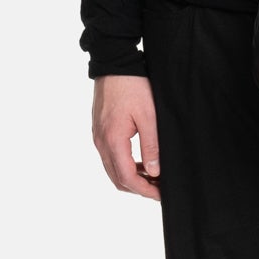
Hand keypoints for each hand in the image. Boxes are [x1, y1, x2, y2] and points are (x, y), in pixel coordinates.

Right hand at [91, 73, 159, 199]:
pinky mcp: (100, 131)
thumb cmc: (133, 85)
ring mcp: (98, 137)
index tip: (161, 195)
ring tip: (153, 177)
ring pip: (113, 170)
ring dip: (132, 178)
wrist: (113, 64)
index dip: (145, 190)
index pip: (127, 178)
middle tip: (159, 189)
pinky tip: (141, 162)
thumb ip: (151, 146)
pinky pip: (110, 157)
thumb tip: (154, 172)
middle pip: (117, 179)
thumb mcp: (149, 116)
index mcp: (113, 140)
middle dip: (139, 188)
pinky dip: (125, 166)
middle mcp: (101, 142)